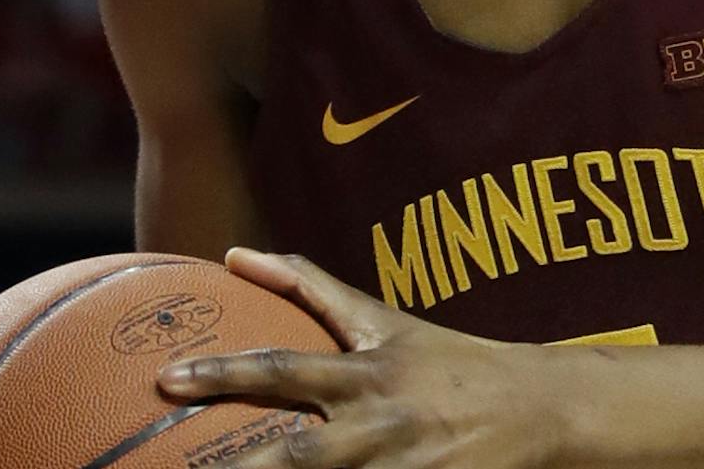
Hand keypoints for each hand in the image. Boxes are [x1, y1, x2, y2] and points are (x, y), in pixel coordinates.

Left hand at [158, 249, 561, 468]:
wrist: (537, 408)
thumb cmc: (448, 360)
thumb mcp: (383, 320)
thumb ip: (310, 288)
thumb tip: (237, 254)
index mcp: (367, 375)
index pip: (284, 371)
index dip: (223, 375)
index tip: (166, 380)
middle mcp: (379, 425)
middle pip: (295, 457)